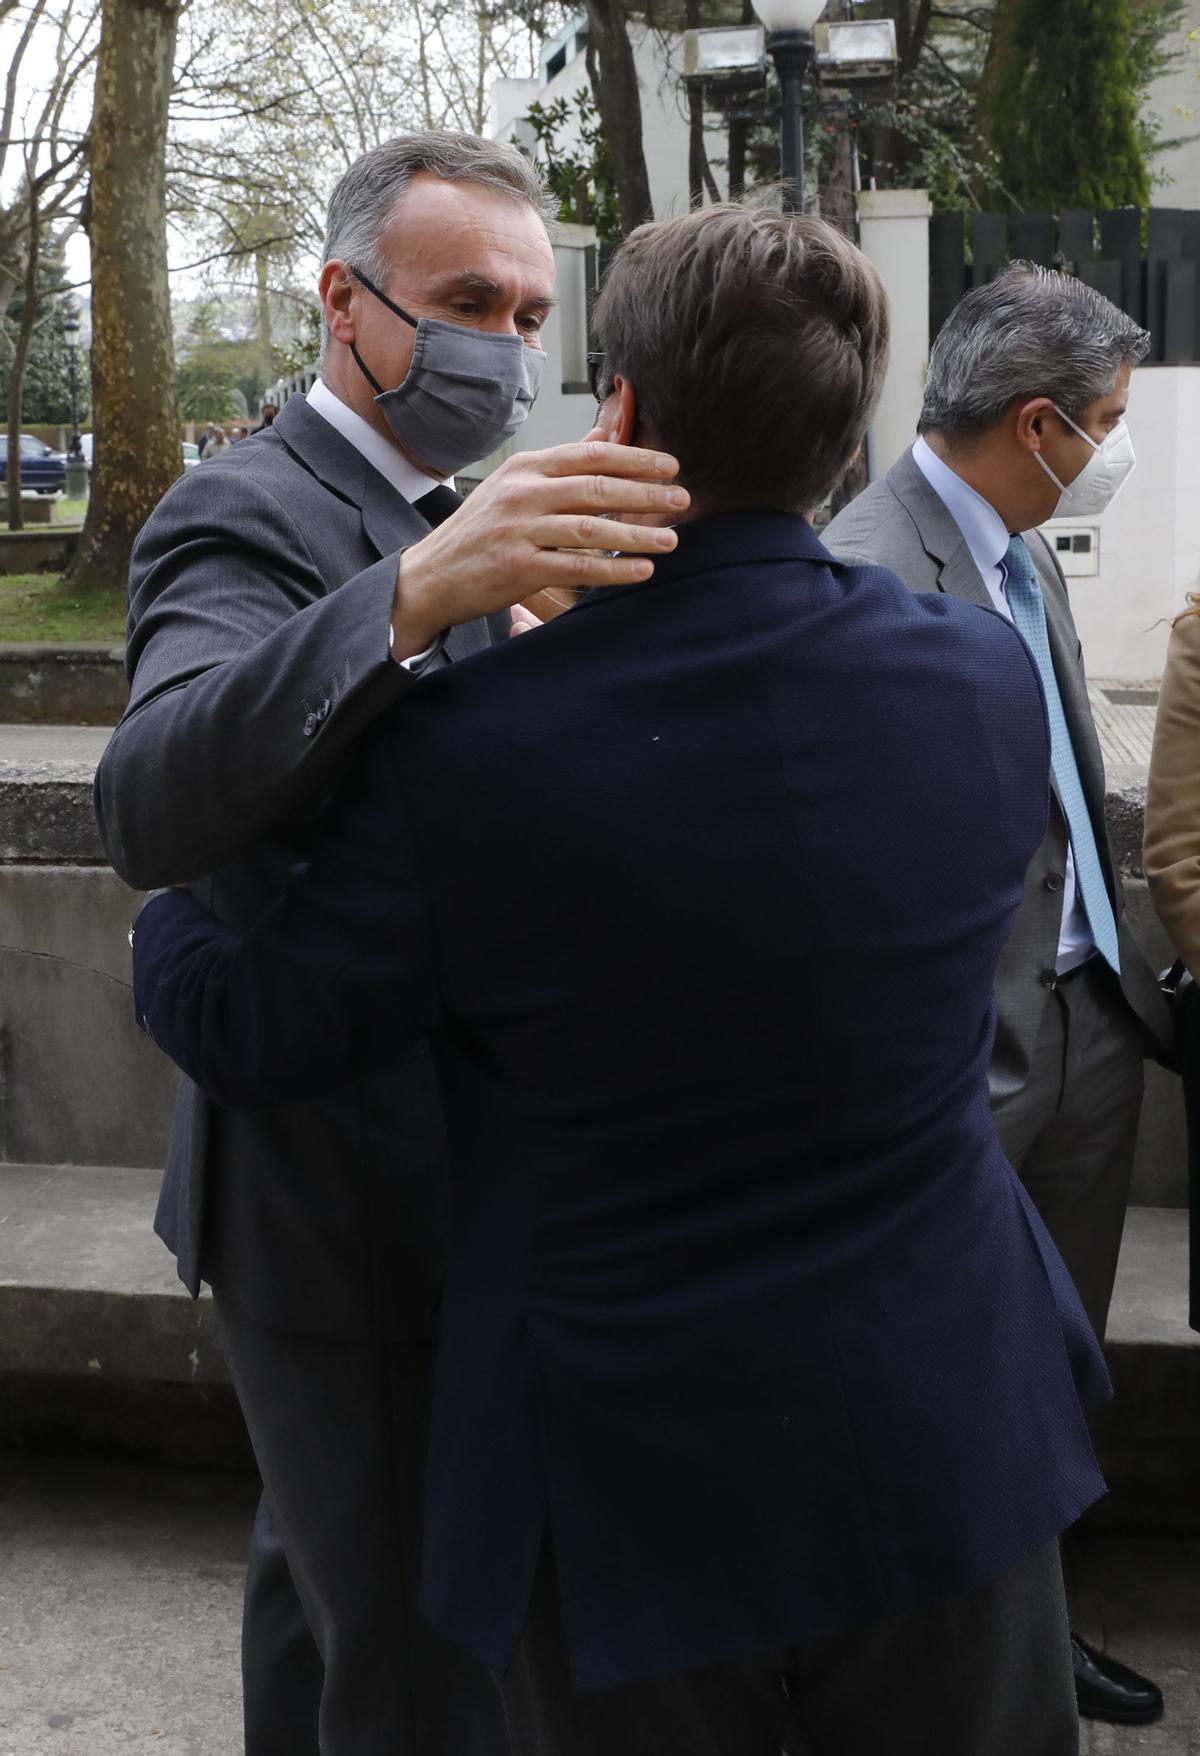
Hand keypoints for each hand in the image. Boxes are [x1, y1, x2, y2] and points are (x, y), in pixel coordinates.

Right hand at [391, 439, 687, 657]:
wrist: (430, 575)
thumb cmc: (479, 532)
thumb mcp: (513, 486)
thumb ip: (561, 464)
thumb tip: (604, 438)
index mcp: (526, 468)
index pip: (590, 455)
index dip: (635, 459)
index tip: (670, 466)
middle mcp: (523, 493)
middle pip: (597, 488)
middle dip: (646, 493)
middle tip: (682, 499)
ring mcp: (520, 530)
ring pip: (592, 528)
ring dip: (637, 534)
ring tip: (670, 539)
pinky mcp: (519, 567)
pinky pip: (577, 566)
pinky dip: (614, 569)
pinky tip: (642, 571)